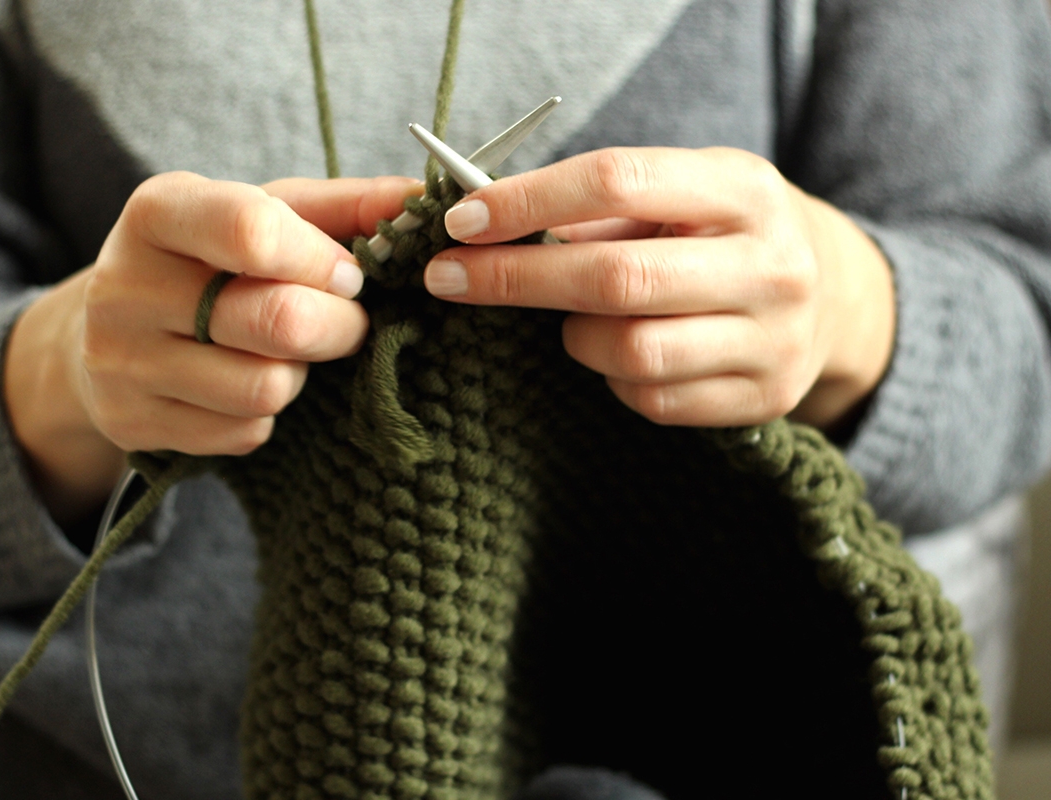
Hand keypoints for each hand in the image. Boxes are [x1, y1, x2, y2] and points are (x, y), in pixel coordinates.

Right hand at [4, 172, 418, 523]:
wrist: (108, 329)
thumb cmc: (211, 260)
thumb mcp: (266, 214)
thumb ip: (345, 206)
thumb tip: (426, 200)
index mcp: (158, 211)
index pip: (251, 229)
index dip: (323, 259)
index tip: (349, 272)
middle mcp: (125, 285)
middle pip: (278, 320)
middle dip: (338, 326)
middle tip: (345, 322)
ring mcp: (121, 361)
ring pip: (264, 388)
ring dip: (300, 375)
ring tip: (288, 354)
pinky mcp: (130, 422)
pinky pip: (242, 433)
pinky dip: (265, 416)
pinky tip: (246, 383)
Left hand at [423, 147, 894, 430]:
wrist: (832, 298)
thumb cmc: (722, 235)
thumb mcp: (682, 193)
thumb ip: (598, 206)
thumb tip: (484, 224)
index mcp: (743, 189)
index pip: (618, 181)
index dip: (528, 201)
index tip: (460, 220)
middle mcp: (770, 265)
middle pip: (616, 278)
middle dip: (516, 279)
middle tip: (446, 278)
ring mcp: (773, 340)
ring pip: (630, 352)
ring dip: (575, 338)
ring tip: (572, 321)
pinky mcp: (763, 400)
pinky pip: (651, 401)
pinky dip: (614, 380)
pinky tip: (620, 356)